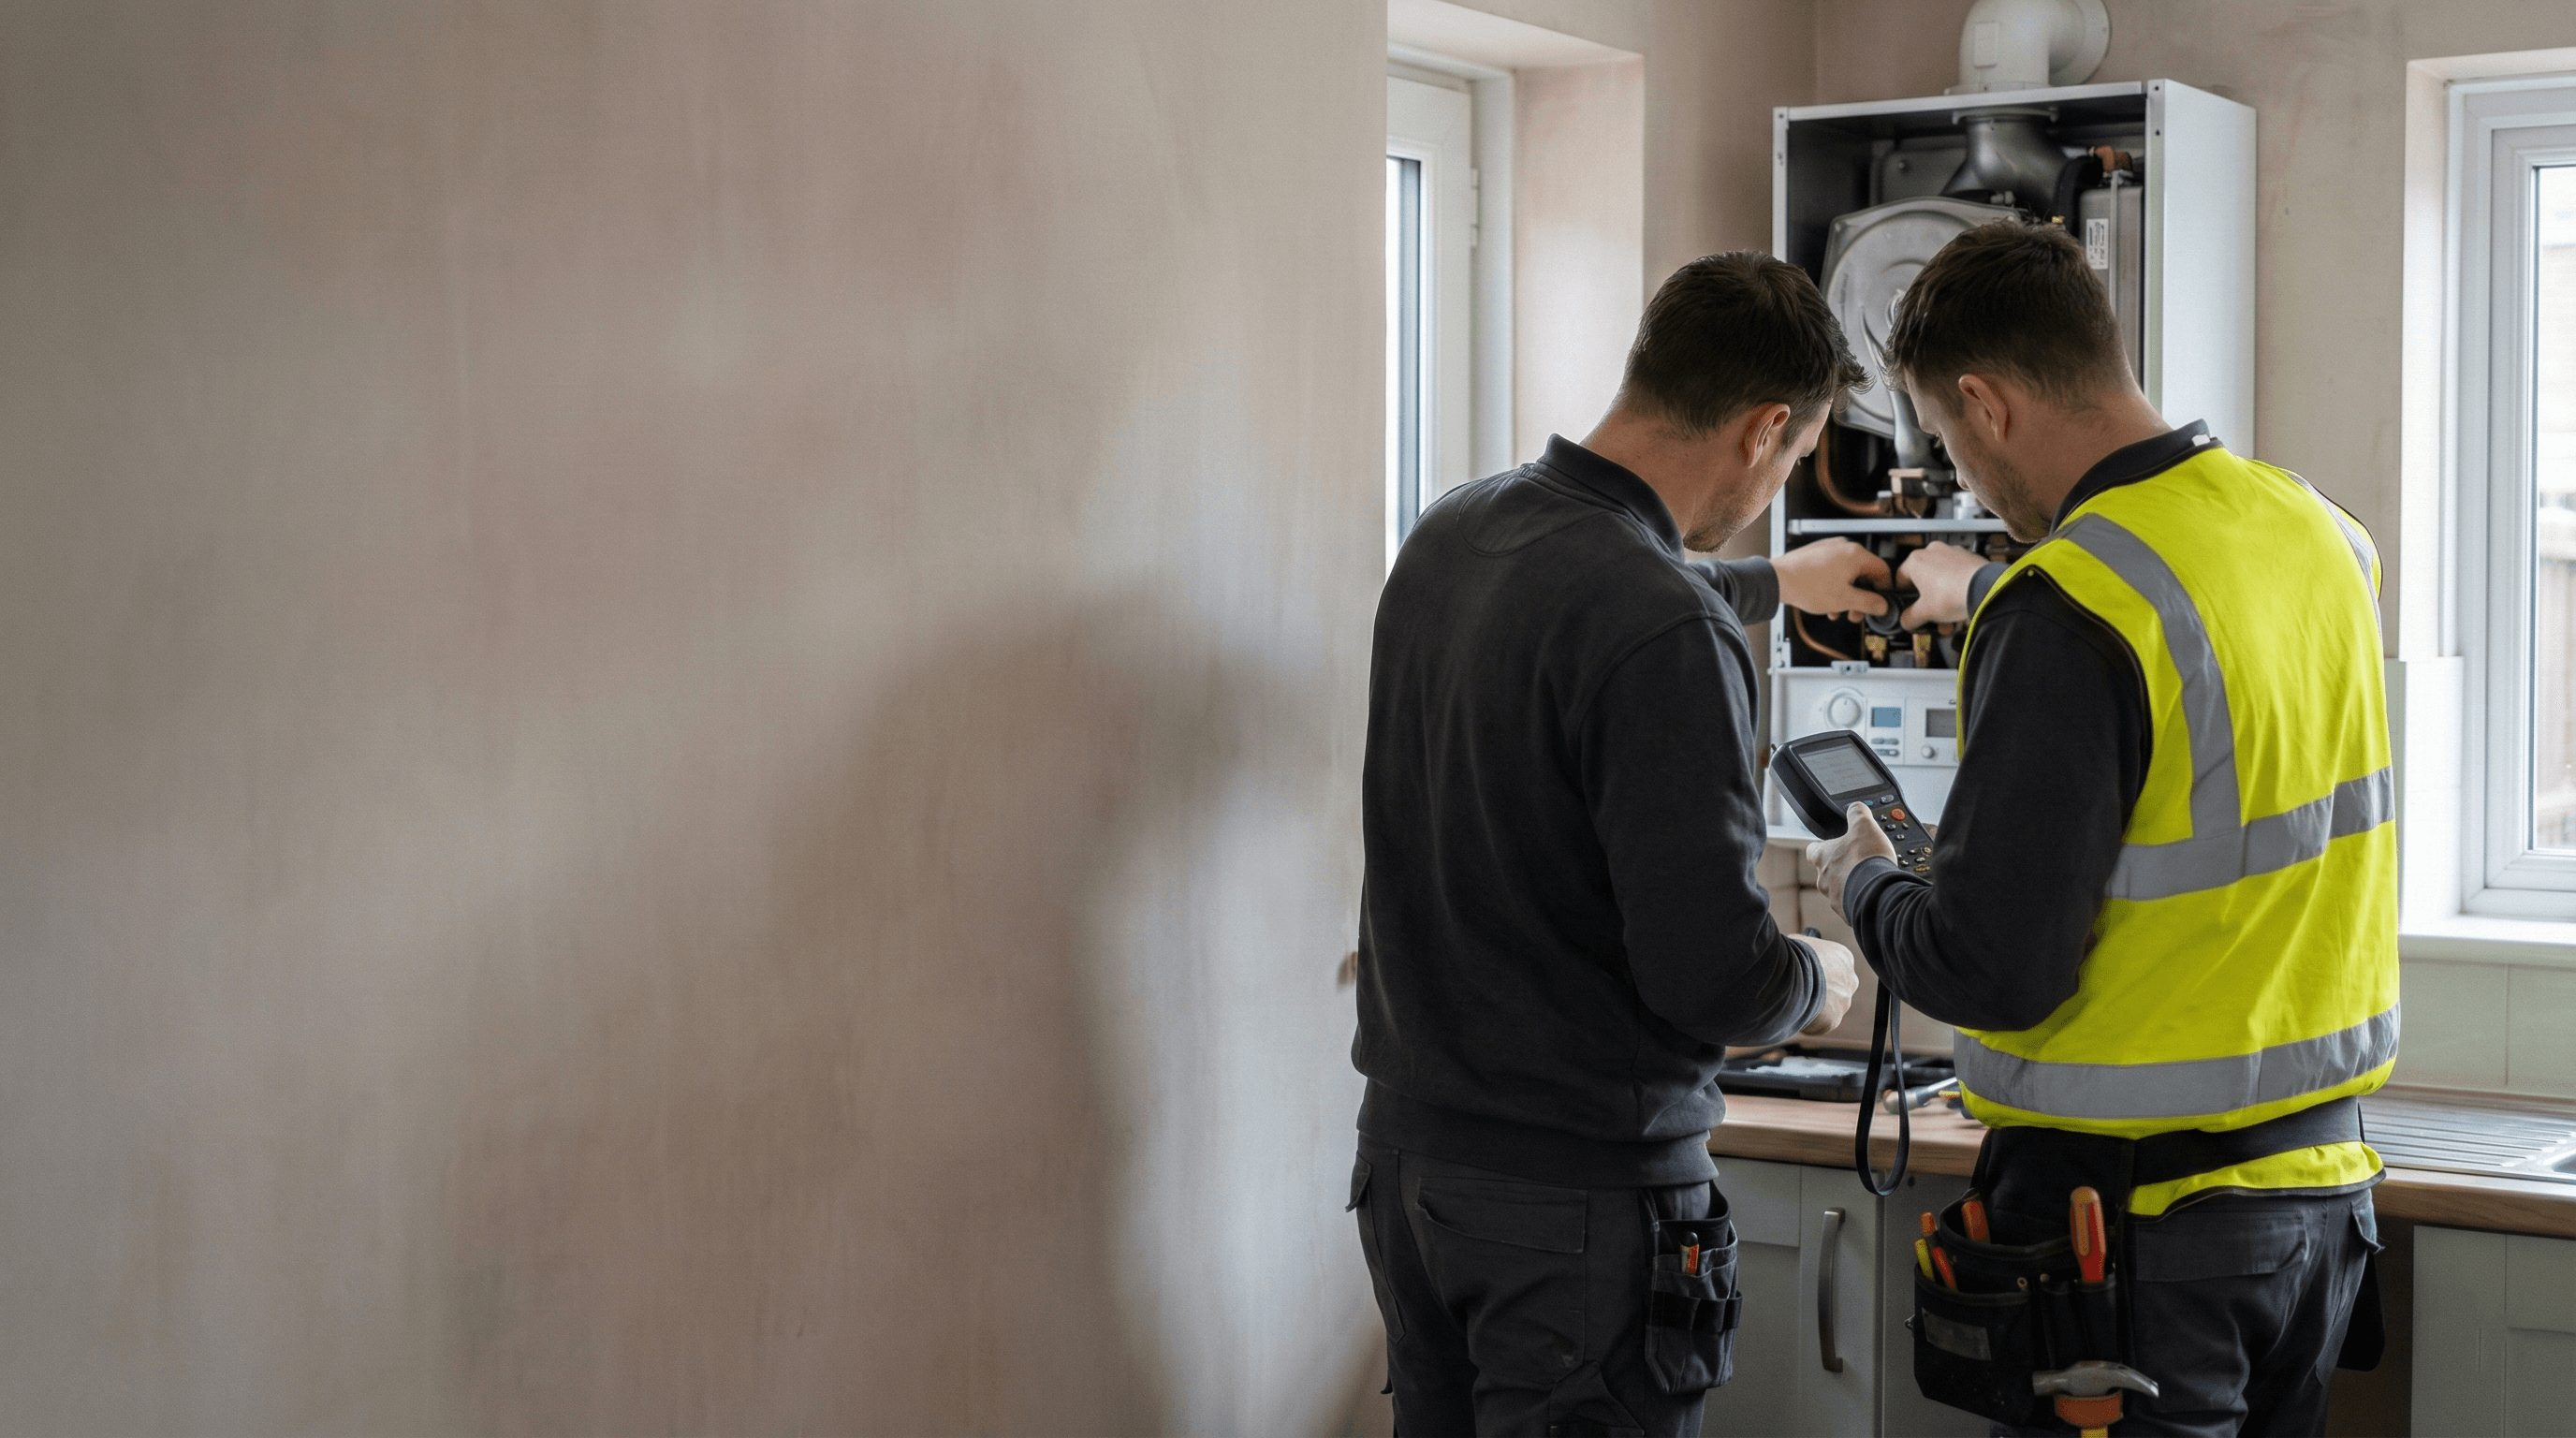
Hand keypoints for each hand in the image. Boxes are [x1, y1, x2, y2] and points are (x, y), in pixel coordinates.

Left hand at [1773, 538, 1891, 620]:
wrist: (1777, 580)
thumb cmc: (1806, 586)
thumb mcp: (1844, 600)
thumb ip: (1868, 603)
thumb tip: (1882, 605)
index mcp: (1856, 554)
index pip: (1882, 570)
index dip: (1884, 590)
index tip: (1879, 604)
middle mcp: (1844, 547)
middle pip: (1864, 574)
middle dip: (1861, 598)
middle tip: (1856, 614)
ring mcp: (1829, 549)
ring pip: (1848, 575)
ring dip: (1847, 595)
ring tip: (1837, 612)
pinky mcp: (1817, 554)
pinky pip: (1834, 571)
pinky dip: (1835, 587)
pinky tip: (1827, 603)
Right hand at [1799, 937, 1860, 1035]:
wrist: (1790, 976)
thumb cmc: (1792, 954)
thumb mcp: (1799, 943)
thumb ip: (1805, 950)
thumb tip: (1796, 951)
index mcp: (1843, 957)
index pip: (1834, 967)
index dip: (1817, 971)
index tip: (1804, 974)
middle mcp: (1849, 979)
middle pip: (1836, 989)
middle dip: (1820, 992)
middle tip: (1799, 991)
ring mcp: (1844, 1001)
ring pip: (1829, 1008)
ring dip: (1813, 1007)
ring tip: (1793, 1002)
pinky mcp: (1833, 1020)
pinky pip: (1820, 1023)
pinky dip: (1807, 1021)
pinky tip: (1793, 1012)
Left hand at [1806, 801, 1897, 919]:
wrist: (1878, 893)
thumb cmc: (1867, 860)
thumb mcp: (1864, 826)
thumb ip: (1857, 813)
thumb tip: (1855, 807)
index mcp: (1823, 857)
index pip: (1813, 850)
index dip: (1821, 846)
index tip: (1829, 845)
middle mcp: (1823, 879)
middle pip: (1827, 871)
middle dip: (1841, 867)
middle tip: (1858, 862)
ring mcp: (1834, 898)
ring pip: (1840, 889)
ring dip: (1851, 884)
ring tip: (1868, 879)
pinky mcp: (1847, 912)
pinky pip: (1852, 904)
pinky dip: (1860, 899)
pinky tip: (1873, 893)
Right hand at [1896, 541, 1988, 626]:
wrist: (1985, 589)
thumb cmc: (1953, 594)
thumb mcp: (1924, 613)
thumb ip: (1910, 617)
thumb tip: (1907, 621)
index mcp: (1916, 560)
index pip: (1900, 579)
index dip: (1903, 597)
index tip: (1908, 607)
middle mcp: (1933, 552)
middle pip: (1924, 581)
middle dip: (1928, 603)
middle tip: (1932, 617)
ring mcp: (1953, 553)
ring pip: (1942, 580)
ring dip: (1944, 600)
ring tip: (1950, 620)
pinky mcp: (1970, 558)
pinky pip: (1958, 576)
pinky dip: (1957, 591)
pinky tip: (1962, 607)